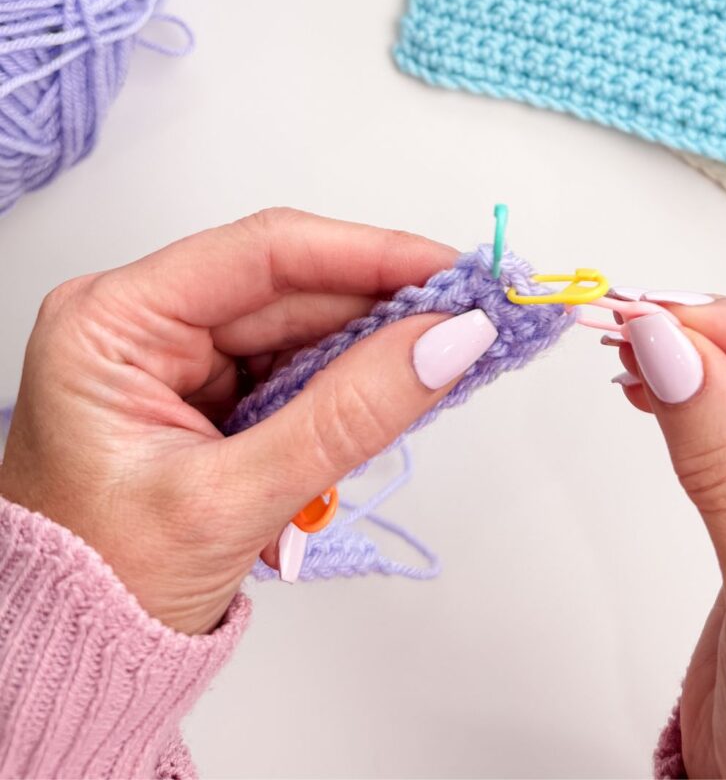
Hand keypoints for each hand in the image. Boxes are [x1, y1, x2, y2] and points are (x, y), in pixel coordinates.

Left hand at [0, 209, 459, 634]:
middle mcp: (143, 322)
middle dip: (381, 306)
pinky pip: (294, 367)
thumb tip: (445, 345)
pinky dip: (345, 385)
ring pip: (299, 326)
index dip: (368, 254)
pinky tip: (387, 395)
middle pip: (288, 287)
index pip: (262, 255)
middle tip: (468, 320)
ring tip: (439, 363)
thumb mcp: (230, 501)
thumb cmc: (101, 588)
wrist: (74, 654)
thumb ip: (345, 417)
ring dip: (369, 349)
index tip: (450, 272)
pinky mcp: (207, 390)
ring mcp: (176, 356)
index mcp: (112, 323)